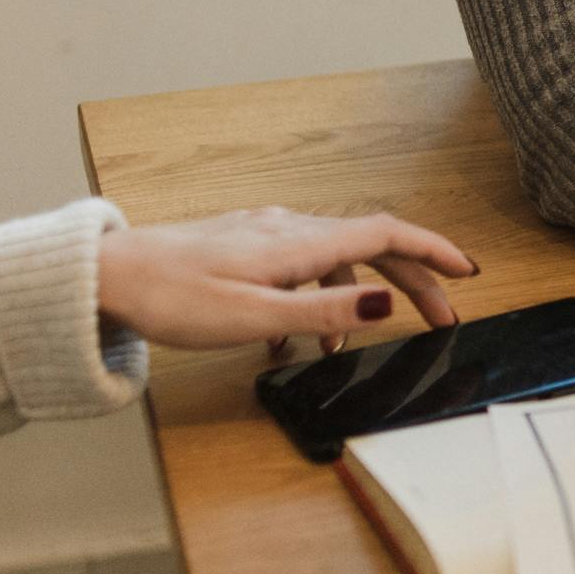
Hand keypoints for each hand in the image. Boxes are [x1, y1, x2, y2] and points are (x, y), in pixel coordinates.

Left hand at [95, 206, 476, 353]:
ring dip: (354, 298)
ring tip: (345, 345)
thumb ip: (324, 309)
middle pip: (370, 245)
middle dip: (411, 280)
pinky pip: (299, 267)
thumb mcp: (254, 316)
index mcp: (299, 242)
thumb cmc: (172, 297)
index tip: (467, 272)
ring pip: (333, 259)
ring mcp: (265, 235)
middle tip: (440, 316)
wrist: (107, 277)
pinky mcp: (244, 247)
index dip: (433, 251)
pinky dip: (313, 298)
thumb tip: (385, 301)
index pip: (386, 235)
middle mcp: (288, 229)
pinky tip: (290, 335)